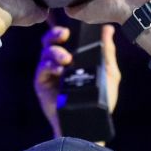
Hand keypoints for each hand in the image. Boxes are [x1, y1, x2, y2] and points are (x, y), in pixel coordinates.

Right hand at [33, 23, 119, 137]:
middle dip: (54, 35)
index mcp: (73, 57)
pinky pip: (41, 68)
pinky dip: (49, 65)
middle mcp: (58, 63)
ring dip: (55, 52)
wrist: (90, 122)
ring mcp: (49, 73)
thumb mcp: (108, 72)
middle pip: (50, 41)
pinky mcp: (41, 83)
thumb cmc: (101, 99)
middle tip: (63, 35)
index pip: (64, 38)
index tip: (71, 29)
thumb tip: (108, 28)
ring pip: (45, 53)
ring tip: (66, 59)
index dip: (64, 30)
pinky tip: (60, 70)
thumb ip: (107, 51)